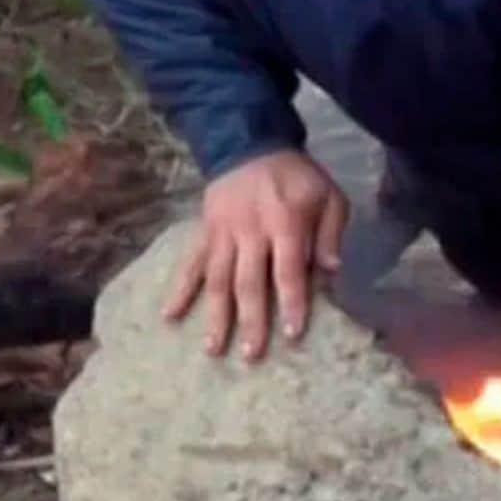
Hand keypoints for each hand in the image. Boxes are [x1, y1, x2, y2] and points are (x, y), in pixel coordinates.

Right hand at [165, 149, 348, 360]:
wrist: (251, 145)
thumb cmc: (298, 178)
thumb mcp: (329, 196)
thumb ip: (330, 233)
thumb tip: (332, 271)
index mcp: (284, 222)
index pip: (288, 270)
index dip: (291, 302)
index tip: (291, 334)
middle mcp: (250, 231)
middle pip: (249, 281)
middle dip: (250, 320)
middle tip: (251, 355)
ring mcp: (222, 233)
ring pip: (218, 279)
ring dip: (215, 315)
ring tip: (213, 349)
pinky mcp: (205, 232)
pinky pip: (190, 263)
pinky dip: (180, 289)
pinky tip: (169, 315)